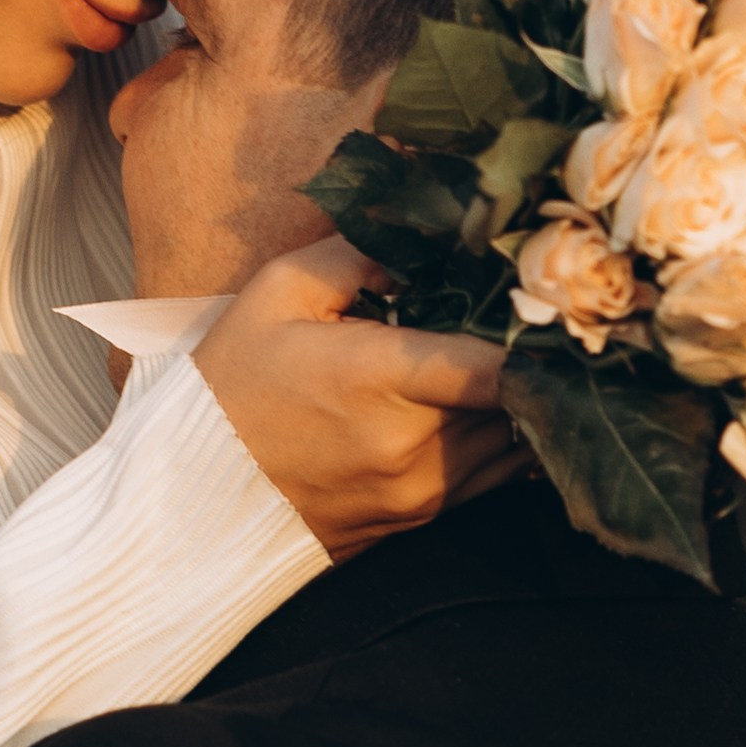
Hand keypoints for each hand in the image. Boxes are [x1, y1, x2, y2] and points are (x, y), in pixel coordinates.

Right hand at [193, 236, 514, 558]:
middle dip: (530, 357)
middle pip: (519, 399)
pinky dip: (507, 438)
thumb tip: (423, 228)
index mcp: (380, 380)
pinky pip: (497, 476)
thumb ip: (357, 252)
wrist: (194, 496)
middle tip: (529, 315)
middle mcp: (412, 445)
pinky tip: (492, 404)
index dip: (541, 339)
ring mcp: (422, 491)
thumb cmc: (232, 387)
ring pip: (515, 439)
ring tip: (513, 356)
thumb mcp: (277, 294)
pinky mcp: (423, 519)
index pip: (500, 368)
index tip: (551, 307)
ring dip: (522, 400)